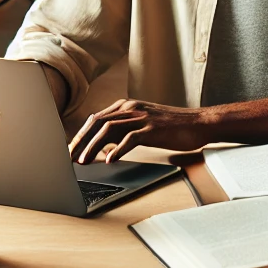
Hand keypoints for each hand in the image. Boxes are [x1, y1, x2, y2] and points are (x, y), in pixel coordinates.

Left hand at [69, 98, 208, 163]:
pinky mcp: (153, 128)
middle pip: (98, 122)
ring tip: (84, 162)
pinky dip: (118, 149)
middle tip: (70, 159)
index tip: (70, 150)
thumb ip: (124, 131)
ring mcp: (143, 117)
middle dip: (81, 141)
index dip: (80, 135)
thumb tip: (102, 149)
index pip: (96, 118)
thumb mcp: (144, 124)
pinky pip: (131, 137)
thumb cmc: (171, 127)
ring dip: (94, 146)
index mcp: (128, 105)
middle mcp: (132, 107)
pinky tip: (110, 160)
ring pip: (110, 129)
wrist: (198, 123)